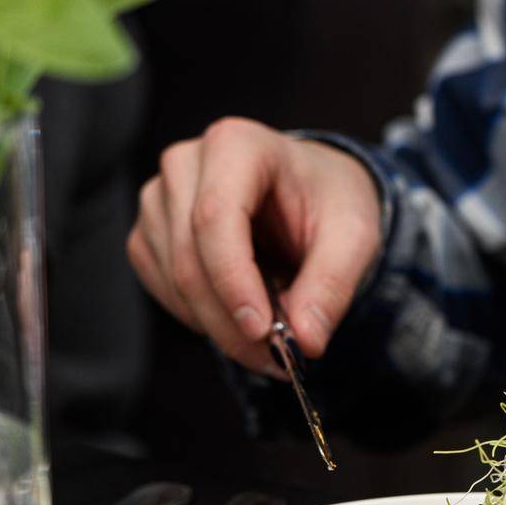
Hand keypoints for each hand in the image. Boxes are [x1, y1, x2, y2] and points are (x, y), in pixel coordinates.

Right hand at [126, 118, 381, 375]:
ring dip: (220, 324)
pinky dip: (203, 316)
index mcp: (238, 145)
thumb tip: (306, 341)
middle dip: (231, 320)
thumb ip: (333, 285)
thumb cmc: (331, 201)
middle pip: (190, 256)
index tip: (263, 330)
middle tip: (278, 359)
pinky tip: (241, 315)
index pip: (216, 217)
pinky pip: (164, 288)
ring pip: (174, 279)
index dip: (233, 280)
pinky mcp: (151, 231)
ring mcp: (159, 197)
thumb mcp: (354, 236)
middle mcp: (186, 163)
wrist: (312, 190)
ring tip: (274, 338)